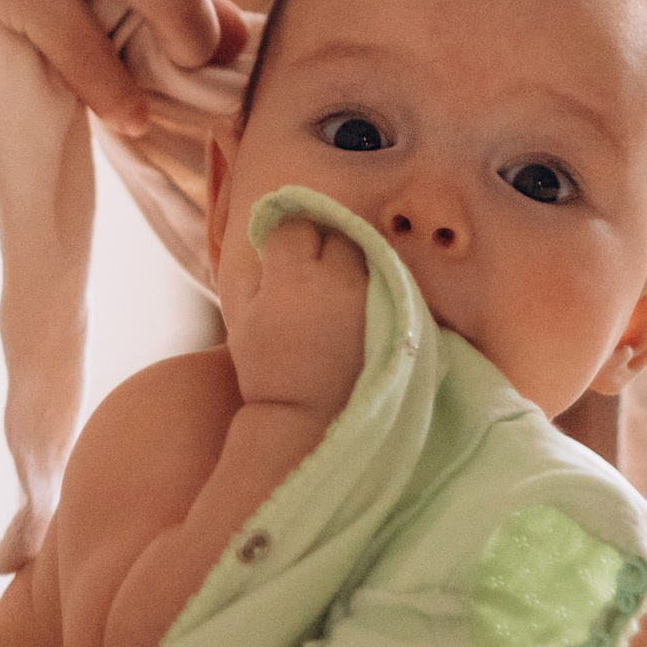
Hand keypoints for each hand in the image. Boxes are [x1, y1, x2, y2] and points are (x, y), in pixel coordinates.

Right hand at [226, 206, 369, 412]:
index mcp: (294, 277)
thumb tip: (275, 229)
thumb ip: (260, 267)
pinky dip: (372, 283)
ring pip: (364, 252)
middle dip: (321, 247)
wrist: (309, 419)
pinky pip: (387, 277)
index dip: (285, 242)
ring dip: (350, 263)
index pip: (295, 227)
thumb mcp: (245, 314)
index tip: (280, 261)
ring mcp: (374, 296)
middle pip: (334, 233)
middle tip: (310, 277)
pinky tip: (357, 307)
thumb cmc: (268, 369)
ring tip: (335, 294)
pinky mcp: (401, 314)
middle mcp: (340, 279)